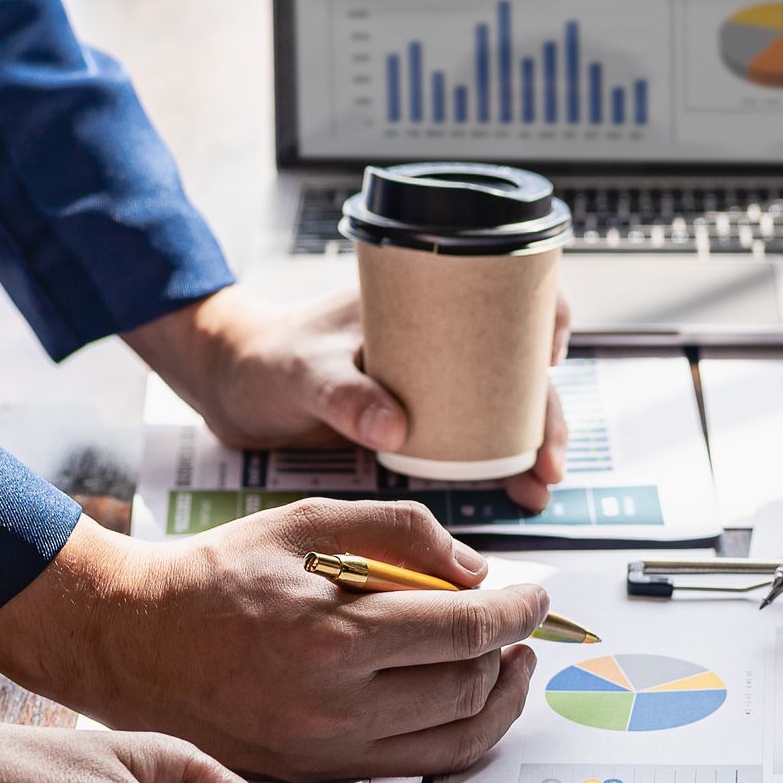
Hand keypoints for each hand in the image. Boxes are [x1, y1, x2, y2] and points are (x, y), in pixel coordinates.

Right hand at [0, 499, 546, 782]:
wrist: (135, 642)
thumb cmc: (217, 577)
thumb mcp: (306, 522)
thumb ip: (402, 532)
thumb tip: (476, 571)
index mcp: (335, 633)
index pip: (468, 629)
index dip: (519, 610)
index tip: (535, 594)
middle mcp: (337, 704)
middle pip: (471, 685)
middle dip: (511, 649)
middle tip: (519, 622)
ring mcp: (331, 748)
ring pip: (458, 737)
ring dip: (500, 698)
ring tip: (506, 663)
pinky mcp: (323, 773)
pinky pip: (421, 765)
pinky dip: (462, 735)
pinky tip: (467, 700)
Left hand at [128, 281, 570, 514]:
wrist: (232, 388)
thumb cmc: (266, 360)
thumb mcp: (304, 373)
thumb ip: (345, 396)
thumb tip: (397, 427)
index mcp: (419, 301)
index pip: (503, 291)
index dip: (542, 316)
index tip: (550, 358)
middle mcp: (436, 338)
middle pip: (515, 365)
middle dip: (546, 413)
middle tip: (548, 460)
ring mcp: (431, 379)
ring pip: (501, 407)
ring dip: (529, 446)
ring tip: (538, 488)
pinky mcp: (419, 416)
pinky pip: (473, 436)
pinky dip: (498, 463)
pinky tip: (516, 491)